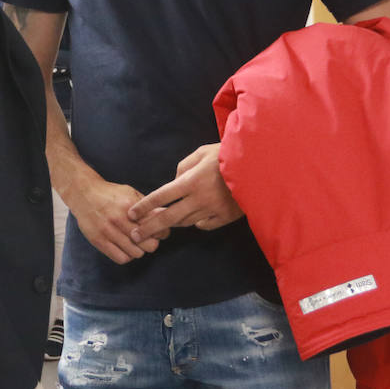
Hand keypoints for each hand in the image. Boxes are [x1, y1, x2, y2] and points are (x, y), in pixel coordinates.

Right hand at [64, 177, 164, 263]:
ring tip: (135, 244)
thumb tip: (164, 216)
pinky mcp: (99, 241)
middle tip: (148, 240)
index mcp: (130, 206)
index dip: (162, 231)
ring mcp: (108, 231)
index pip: (156, 226)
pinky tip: (125, 249)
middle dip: (152, 243)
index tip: (159, 231)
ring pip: (136, 254)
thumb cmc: (109, 193)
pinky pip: (121, 258)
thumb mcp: (130, 192)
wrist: (83, 193)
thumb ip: (146, 206)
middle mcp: (119, 219)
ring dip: (139, 251)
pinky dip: (127, 256)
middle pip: (149, 244)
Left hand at [128, 144, 242, 242]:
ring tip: (159, 227)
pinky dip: (197, 223)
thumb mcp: (201, 153)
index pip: (161, 196)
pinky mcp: (226, 217)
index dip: (144, 206)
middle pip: (169, 217)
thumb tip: (174, 181)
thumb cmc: (226, 154)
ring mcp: (213, 210)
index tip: (132, 214)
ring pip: (186, 222)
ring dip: (172, 225)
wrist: (258, 166)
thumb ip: (183, 167)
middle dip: (150, 227)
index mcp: (191, 181)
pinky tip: (192, 221)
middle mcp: (199, 199)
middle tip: (136, 235)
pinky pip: (205, 225)